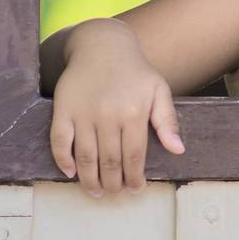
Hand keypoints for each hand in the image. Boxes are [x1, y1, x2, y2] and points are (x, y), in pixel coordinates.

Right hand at [49, 20, 185, 198]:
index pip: (134, 156)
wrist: (102, 45)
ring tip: (96, 192)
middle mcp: (109, 114)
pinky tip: (70, 173)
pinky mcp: (63, 109)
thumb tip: (178, 150)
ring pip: (85, 157)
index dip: (135, 177)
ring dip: (90, 180)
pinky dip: (63, 161)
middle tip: (114, 194)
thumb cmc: (134, 72)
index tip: (136, 189)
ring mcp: (84, 113)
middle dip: (113, 184)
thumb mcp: (158, 89)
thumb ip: (167, 120)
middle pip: (109, 161)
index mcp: (134, 112)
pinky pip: (60, 142)